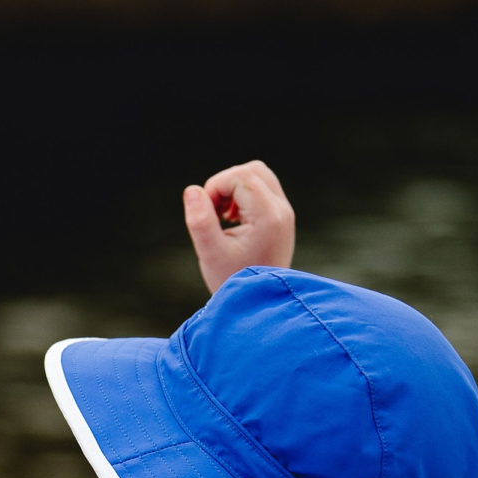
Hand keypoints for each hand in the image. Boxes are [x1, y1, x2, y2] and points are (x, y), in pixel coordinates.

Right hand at [183, 160, 295, 293]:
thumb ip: (199, 220)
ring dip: (235, 188)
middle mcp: (282, 211)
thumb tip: (192, 190)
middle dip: (226, 183)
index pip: (240, 177)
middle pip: (252, 170)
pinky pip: (263, 190)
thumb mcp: (210, 253)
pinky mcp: (281, 219)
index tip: (206, 213)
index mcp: (268, 217)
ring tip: (222, 217)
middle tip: (213, 213)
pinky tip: (231, 221)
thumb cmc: (233, 282)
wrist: (258, 307)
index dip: (215, 187)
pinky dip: (244, 196)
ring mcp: (284, 215)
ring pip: (259, 177)